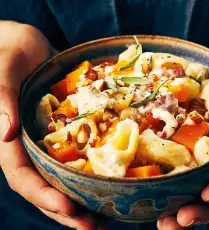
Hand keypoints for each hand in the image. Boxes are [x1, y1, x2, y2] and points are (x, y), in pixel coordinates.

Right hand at [0, 21, 99, 229]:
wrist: (25, 43)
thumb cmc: (6, 51)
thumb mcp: (2, 69)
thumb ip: (1, 98)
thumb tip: (4, 134)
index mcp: (9, 138)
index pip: (22, 175)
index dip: (43, 195)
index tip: (70, 208)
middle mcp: (30, 145)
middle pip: (46, 186)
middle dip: (68, 210)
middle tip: (95, 227)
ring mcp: (49, 140)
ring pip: (63, 176)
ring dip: (84, 198)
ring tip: (108, 217)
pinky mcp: (67, 130)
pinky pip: (79, 155)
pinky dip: (93, 171)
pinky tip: (112, 180)